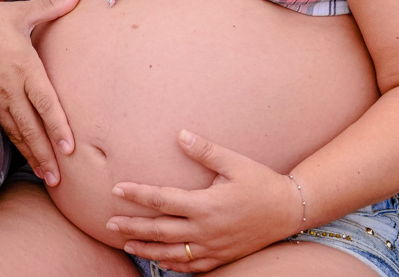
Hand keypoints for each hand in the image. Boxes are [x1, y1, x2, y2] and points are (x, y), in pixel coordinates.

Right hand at [0, 0, 80, 186]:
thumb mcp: (19, 12)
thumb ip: (52, 6)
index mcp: (24, 67)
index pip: (45, 103)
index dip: (58, 126)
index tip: (70, 148)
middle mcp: (11, 87)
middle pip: (32, 127)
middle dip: (46, 154)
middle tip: (59, 180)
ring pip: (17, 132)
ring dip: (32, 155)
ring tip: (47, 176)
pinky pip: (3, 126)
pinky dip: (16, 144)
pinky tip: (25, 156)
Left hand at [106, 130, 303, 271]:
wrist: (290, 211)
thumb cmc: (261, 182)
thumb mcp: (235, 162)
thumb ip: (205, 150)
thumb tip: (180, 135)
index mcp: (205, 205)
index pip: (162, 200)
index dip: (137, 194)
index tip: (117, 189)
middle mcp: (206, 230)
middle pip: (160, 230)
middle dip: (132, 226)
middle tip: (109, 222)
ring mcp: (213, 248)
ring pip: (172, 253)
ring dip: (146, 248)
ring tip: (126, 243)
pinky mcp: (221, 257)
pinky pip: (191, 266)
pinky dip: (172, 264)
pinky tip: (159, 260)